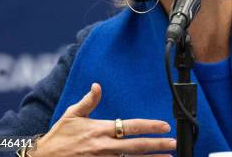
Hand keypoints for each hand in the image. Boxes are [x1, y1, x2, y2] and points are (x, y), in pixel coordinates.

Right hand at [32, 83, 175, 156]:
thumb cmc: (58, 138)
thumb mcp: (71, 116)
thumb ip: (88, 102)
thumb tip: (97, 86)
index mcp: (99, 129)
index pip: (130, 126)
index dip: (150, 126)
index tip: (165, 125)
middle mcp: (103, 146)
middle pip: (136, 146)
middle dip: (157, 144)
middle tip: (174, 143)